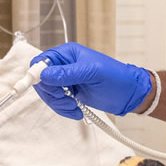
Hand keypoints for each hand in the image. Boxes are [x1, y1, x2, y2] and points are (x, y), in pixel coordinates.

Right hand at [32, 43, 151, 118]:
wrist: (129, 94)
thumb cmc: (116, 77)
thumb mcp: (92, 73)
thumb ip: (68, 73)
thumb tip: (44, 74)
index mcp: (67, 54)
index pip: (41, 61)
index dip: (36, 75)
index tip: (37, 88)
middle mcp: (64, 66)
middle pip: (41, 81)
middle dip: (51, 94)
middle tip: (66, 100)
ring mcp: (66, 81)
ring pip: (48, 94)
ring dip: (58, 104)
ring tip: (73, 107)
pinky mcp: (70, 93)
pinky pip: (56, 102)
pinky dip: (63, 109)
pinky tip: (76, 111)